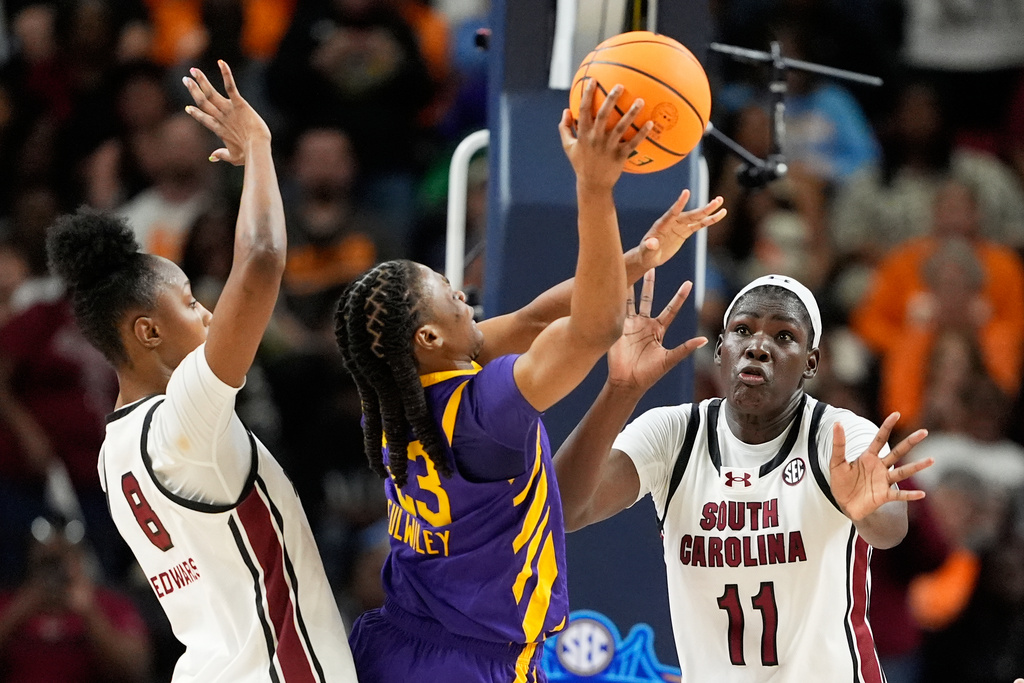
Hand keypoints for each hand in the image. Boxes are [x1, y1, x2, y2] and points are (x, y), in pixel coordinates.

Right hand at [183, 60, 270, 165]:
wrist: (257, 147)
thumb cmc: (248, 155)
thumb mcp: (233, 158)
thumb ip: (222, 155)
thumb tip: (212, 157)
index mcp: (219, 129)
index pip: (203, 119)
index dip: (196, 113)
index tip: (188, 108)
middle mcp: (220, 117)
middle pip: (203, 102)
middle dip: (193, 90)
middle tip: (185, 79)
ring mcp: (228, 110)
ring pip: (211, 93)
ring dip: (201, 80)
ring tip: (193, 70)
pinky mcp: (239, 103)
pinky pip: (230, 86)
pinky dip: (226, 74)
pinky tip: (221, 62)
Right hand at [558, 80, 652, 191]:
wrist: (592, 185)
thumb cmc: (581, 164)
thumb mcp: (569, 146)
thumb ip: (565, 128)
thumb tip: (565, 110)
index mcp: (583, 134)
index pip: (583, 111)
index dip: (587, 94)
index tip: (593, 80)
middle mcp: (596, 139)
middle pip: (603, 115)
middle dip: (611, 99)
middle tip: (620, 85)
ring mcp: (608, 147)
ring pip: (621, 127)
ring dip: (631, 113)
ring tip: (640, 100)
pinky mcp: (620, 156)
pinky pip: (633, 143)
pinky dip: (642, 134)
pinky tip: (651, 123)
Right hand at [608, 269, 706, 392]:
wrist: (627, 382)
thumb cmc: (649, 374)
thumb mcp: (669, 360)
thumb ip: (685, 348)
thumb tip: (704, 340)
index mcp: (658, 330)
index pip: (671, 309)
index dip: (679, 296)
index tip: (688, 283)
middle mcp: (644, 324)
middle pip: (647, 298)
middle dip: (649, 282)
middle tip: (652, 264)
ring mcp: (629, 324)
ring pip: (630, 299)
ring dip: (630, 285)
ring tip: (629, 268)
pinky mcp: (617, 327)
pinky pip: (616, 309)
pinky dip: (616, 297)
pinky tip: (614, 284)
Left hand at [635, 189, 726, 269]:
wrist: (649, 257)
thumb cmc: (645, 253)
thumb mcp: (646, 251)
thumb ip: (649, 246)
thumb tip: (652, 243)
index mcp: (662, 225)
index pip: (672, 213)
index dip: (679, 203)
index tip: (686, 192)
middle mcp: (672, 222)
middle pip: (690, 214)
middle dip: (704, 209)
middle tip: (717, 201)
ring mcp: (680, 226)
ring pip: (697, 217)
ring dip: (709, 210)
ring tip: (721, 202)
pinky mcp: (685, 232)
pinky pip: (699, 225)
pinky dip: (709, 220)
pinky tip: (720, 214)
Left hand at [829, 413, 932, 521]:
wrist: (844, 504)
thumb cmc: (841, 482)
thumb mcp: (836, 462)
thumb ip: (838, 444)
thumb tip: (837, 423)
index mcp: (869, 457)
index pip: (880, 438)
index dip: (887, 426)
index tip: (896, 414)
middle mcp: (880, 467)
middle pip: (898, 452)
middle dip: (910, 442)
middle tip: (924, 432)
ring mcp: (884, 481)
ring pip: (902, 472)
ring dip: (917, 467)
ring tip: (931, 460)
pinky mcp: (884, 496)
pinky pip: (899, 495)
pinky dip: (910, 494)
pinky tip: (921, 494)